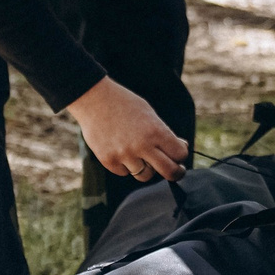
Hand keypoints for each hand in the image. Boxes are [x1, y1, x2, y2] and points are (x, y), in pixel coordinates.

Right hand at [65, 78, 188, 183]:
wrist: (93, 99)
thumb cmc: (124, 104)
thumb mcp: (149, 114)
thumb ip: (164, 133)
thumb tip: (180, 149)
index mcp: (155, 131)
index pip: (180, 154)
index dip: (181, 155)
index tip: (178, 155)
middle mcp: (142, 145)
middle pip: (169, 172)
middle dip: (176, 173)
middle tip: (176, 172)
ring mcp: (124, 155)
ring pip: (145, 175)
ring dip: (146, 167)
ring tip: (138, 153)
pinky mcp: (109, 161)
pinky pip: (125, 173)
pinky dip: (125, 165)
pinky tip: (120, 149)